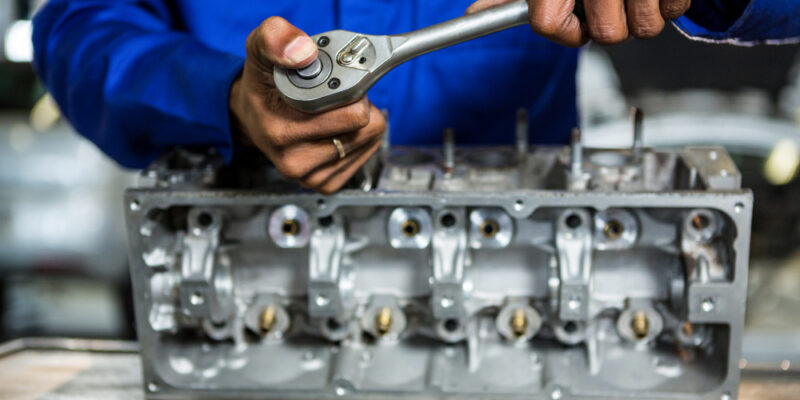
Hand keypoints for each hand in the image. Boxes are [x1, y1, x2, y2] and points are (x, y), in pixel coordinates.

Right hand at [230, 17, 385, 193]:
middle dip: (358, 103)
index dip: (353, 89)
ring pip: (369, 141)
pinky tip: (337, 127)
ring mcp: (311, 176)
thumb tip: (305, 52)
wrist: (252, 115)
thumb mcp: (259, 52)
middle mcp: (296, 161)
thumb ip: (275, 39)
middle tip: (337, 93)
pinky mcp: (325, 184)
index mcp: (282, 132)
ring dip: (358, 121)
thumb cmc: (262, 86)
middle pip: (367, 129)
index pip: (353, 115)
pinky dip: (357, 137)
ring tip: (333, 109)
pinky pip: (365, 155)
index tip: (339, 80)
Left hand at [467, 0, 689, 45]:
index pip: (548, 24)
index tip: (577, 24)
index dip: (566, 31)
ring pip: (646, 27)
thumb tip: (473, 15)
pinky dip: (672, 0)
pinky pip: (677, 7)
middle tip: (614, 1)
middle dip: (613, 23)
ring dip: (645, 13)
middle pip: (608, 35)